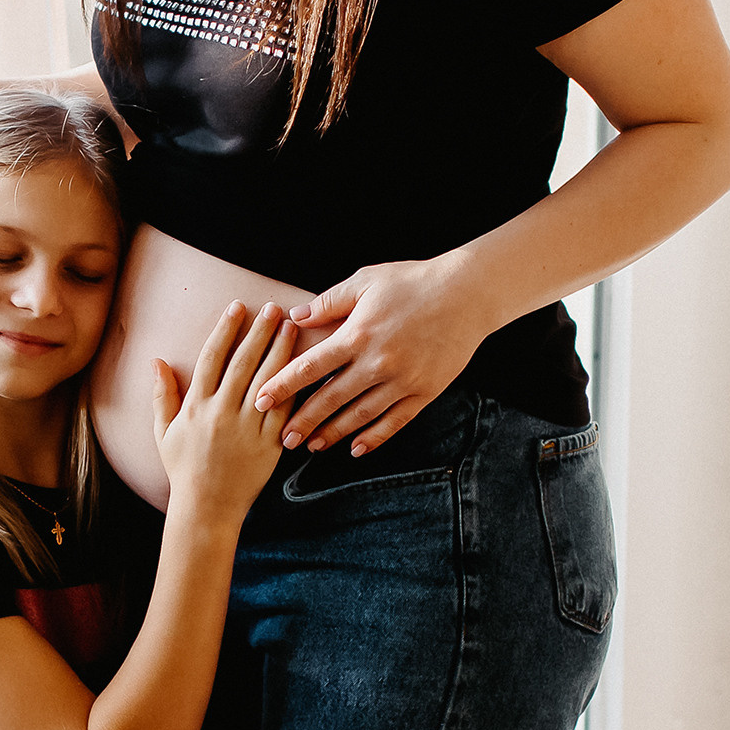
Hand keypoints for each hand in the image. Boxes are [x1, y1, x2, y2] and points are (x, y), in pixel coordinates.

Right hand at [151, 303, 293, 528]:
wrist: (206, 507)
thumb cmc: (183, 469)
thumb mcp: (164, 432)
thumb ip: (162, 394)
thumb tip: (156, 361)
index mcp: (196, 406)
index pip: (212, 358)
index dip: (225, 330)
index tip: (237, 308)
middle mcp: (222, 413)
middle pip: (244, 362)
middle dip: (259, 332)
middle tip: (274, 308)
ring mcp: (247, 428)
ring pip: (267, 381)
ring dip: (280, 351)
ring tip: (291, 327)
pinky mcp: (269, 444)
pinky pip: (284, 410)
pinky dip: (294, 387)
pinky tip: (303, 367)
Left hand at [253, 257, 486, 456]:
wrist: (468, 293)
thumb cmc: (414, 282)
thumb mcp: (367, 280)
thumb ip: (329, 302)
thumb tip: (294, 317)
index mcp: (358, 334)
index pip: (310, 366)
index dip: (283, 385)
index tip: (261, 401)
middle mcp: (377, 362)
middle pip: (331, 399)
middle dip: (303, 421)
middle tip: (282, 439)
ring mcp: (402, 381)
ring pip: (360, 416)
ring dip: (333, 434)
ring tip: (312, 446)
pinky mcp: (424, 392)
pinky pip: (395, 422)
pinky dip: (374, 438)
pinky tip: (356, 449)